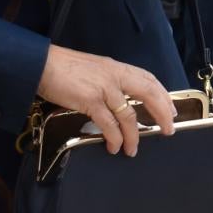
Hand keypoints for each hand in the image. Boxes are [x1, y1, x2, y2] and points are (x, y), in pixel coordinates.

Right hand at [36, 46, 178, 156]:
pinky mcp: (90, 100)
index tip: (171, 109)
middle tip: (169, 129)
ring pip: (129, 115)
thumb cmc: (63, 67)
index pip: (149, 79)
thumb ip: (108, 80)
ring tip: (133, 148)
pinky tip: (114, 146)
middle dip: (162, 113)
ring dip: (134, 135)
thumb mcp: (94, 68)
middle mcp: (114, 76)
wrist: (41, 64)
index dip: (163, 95)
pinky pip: (109, 124)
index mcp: (116, 67)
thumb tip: (118, 98)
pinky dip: (115, 137)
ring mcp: (104, 88)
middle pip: (149, 94)